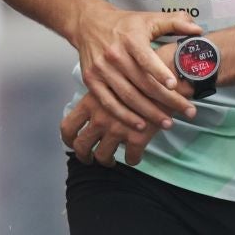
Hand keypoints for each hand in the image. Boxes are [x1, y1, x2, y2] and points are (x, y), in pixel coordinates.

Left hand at [60, 78, 188, 165]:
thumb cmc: (141, 74)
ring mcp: (117, 129)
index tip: (73, 144)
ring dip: (107, 161)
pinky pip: (131, 158)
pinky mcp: (137, 138)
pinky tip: (135, 156)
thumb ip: (102, 93)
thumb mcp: (113, 77)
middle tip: (89, 159)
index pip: (68, 126)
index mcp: (91, 102)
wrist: (166, 76)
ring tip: (111, 161)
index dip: (68, 139)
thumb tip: (95, 106)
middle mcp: (100, 118)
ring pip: (103, 156)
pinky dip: (133, 159)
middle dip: (84, 157)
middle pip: (81, 146)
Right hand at [72, 4, 200, 137]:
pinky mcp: (91, 81)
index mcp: (130, 38)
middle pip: (142, 83)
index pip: (146, 58)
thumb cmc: (125, 24)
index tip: (174, 85)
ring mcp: (102, 69)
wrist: (88, 24)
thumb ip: (175, 22)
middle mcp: (114, 54)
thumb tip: (198, 29)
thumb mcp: (149, 19)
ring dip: (149, 113)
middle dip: (167, 100)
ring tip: (167, 123)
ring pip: (128, 96)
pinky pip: (109, 103)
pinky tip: (140, 125)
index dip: (160, 72)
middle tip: (187, 111)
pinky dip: (125, 116)